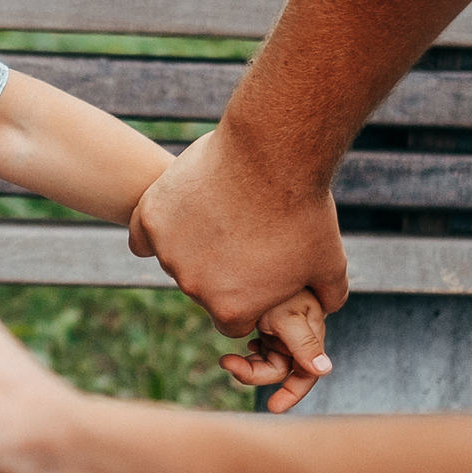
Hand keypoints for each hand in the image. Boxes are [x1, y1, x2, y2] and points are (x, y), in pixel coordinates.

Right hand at [131, 126, 348, 334]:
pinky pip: (141, 235)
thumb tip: (326, 310)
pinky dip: (155, 228)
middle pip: (203, 287)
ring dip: (192, 242)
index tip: (257, 270)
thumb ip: (328, 296)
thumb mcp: (330, 263)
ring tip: (222, 209)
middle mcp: (194, 287)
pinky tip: (175, 215)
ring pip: (174, 257)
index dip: (248, 296)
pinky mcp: (151, 216)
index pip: (233, 319)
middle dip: (221, 267)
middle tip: (242, 232)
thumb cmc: (305, 210)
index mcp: (232, 309)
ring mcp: (168, 251)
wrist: (273, 154)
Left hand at [227, 290, 333, 413]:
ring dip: (249, 364)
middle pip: (282, 368)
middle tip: (227, 364)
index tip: (272, 408)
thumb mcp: (287, 316)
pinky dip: (250, 352)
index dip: (293, 393)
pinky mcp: (268, 321)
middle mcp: (300, 331)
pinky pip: (261, 347)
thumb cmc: (275, 284)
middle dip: (256, 373)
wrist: (251, 250)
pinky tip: (242, 346)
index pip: (307, 372)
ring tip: (228, 358)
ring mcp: (283, 327)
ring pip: (269, 360)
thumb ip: (304, 343)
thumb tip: (325, 370)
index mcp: (310, 332)